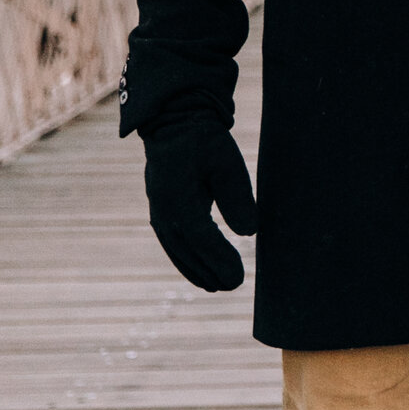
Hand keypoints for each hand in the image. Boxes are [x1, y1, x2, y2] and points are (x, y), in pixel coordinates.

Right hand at [139, 114, 257, 289]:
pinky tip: (200, 271)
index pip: (202, 237)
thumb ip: (236, 197)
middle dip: (210, 271)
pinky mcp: (161, 211)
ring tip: (218, 286)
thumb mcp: (226, 162)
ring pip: (178, 250)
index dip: (219, 259)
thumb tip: (249, 232)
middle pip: (188, 250)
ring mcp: (159, 213)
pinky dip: (186, 260)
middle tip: (234, 286)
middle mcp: (163, 211)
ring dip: (197, 270)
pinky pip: (173, 243)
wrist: (175, 123)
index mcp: (178, 199)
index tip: (238, 277)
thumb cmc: (204, 140)